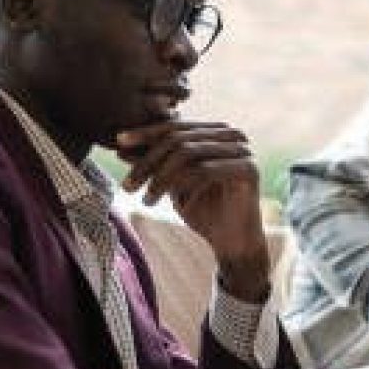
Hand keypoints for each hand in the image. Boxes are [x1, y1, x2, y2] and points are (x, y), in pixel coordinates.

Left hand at [116, 120, 269, 300]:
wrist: (233, 242)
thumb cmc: (203, 210)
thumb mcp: (171, 184)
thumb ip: (153, 163)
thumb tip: (121, 146)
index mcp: (214, 131)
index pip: (174, 126)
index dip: (145, 133)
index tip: (118, 143)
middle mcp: (231, 135)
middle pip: (179, 139)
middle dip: (148, 161)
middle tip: (127, 185)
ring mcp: (243, 150)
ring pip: (188, 153)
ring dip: (161, 177)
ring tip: (146, 200)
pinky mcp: (249, 169)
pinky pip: (205, 170)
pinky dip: (183, 185)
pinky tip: (172, 203)